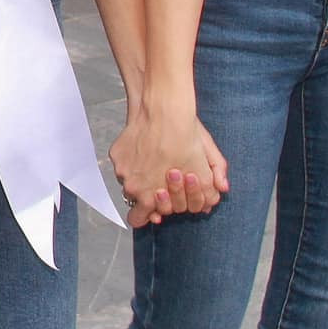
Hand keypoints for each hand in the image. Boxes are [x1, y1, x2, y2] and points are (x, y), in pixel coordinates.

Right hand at [109, 100, 228, 226]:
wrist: (163, 109)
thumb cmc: (183, 138)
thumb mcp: (204, 165)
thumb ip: (208, 189)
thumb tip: (210, 204)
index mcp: (149, 197)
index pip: (139, 219)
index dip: (152, 212)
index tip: (160, 201)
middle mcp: (131, 187)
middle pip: (136, 199)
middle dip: (149, 193)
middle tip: (162, 179)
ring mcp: (122, 169)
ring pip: (130, 180)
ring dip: (141, 176)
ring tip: (157, 160)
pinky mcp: (116, 153)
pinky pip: (124, 163)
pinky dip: (134, 159)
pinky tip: (148, 147)